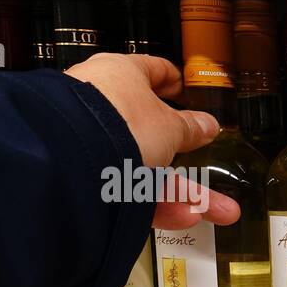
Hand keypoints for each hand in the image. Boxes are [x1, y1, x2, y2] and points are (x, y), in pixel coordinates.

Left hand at [65, 53, 240, 228]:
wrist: (71, 160)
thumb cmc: (116, 124)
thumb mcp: (170, 126)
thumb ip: (190, 128)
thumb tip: (207, 125)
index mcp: (121, 75)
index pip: (153, 71)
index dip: (175, 83)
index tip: (188, 93)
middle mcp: (102, 105)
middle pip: (153, 131)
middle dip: (188, 155)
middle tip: (208, 163)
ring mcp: (92, 140)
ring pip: (146, 168)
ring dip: (183, 190)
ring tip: (215, 209)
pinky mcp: (87, 174)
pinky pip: (129, 189)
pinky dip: (157, 202)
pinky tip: (183, 215)